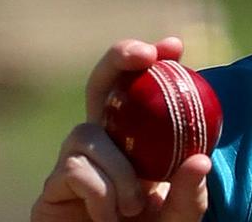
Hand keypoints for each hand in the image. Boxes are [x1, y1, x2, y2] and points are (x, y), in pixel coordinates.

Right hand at [31, 38, 210, 221]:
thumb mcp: (177, 216)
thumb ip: (189, 193)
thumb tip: (200, 160)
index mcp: (138, 144)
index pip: (142, 92)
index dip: (152, 61)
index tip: (174, 46)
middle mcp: (105, 145)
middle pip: (101, 86)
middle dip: (117, 59)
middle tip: (143, 55)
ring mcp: (74, 163)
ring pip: (88, 133)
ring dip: (119, 169)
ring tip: (134, 206)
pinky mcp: (52, 187)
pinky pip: (74, 169)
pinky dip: (99, 192)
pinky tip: (108, 217)